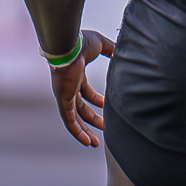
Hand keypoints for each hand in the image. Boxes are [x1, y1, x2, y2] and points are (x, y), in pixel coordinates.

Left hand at [49, 30, 114, 147]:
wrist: (68, 44)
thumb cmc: (82, 42)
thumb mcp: (102, 45)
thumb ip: (112, 49)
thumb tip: (122, 51)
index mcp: (76, 76)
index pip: (86, 93)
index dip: (97, 101)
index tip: (107, 107)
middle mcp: (69, 87)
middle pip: (80, 109)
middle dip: (91, 120)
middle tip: (103, 128)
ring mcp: (65, 94)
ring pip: (74, 118)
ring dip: (84, 131)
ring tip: (93, 143)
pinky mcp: (63, 99)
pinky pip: (69, 120)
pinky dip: (76, 131)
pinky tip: (85, 141)